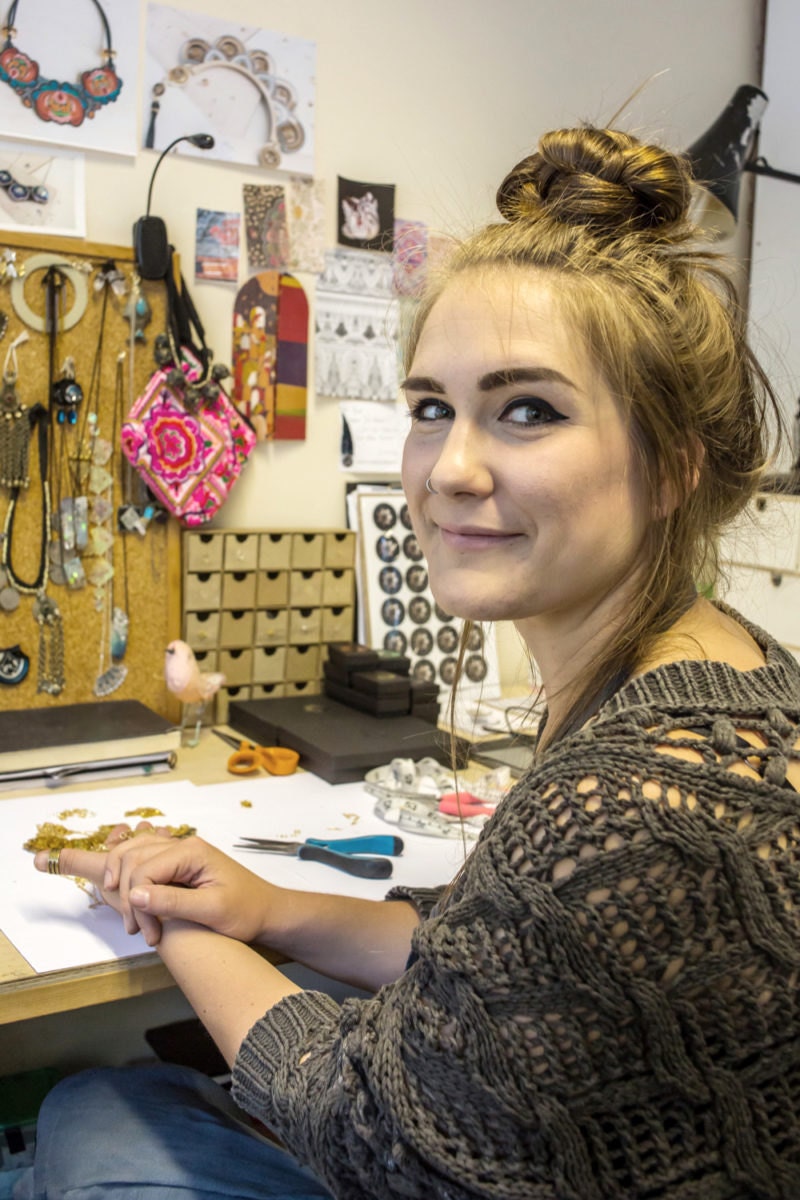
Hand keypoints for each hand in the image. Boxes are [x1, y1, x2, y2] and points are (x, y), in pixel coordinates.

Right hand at [35, 830, 277, 947]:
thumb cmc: (247, 910)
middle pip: (133, 860)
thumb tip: (134, 895)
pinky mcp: (178, 866)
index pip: (144, 870)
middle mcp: (183, 846)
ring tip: (134, 923)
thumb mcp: (213, 910)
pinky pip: (144, 863)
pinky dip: (132, 881)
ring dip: (125, 887)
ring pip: (134, 857)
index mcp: (192, 852)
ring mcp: (180, 854)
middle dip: (129, 897)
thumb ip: (173, 901)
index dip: (138, 904)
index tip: (149, 933)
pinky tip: (131, 903)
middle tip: (139, 931)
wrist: (267, 911)